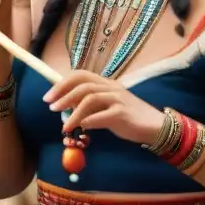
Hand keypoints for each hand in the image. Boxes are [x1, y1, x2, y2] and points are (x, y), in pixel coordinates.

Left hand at [43, 70, 164, 144]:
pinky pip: (101, 116)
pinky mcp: (123, 114)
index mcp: (106, 83)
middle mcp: (111, 87)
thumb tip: (66, 107)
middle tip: (50, 106)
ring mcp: (118, 99)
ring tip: (64, 124)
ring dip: (73, 112)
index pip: (81, 75)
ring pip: (90, 99)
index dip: (62, 84)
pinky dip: (88, 121)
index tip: (49, 96)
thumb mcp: (106, 107)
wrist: (156, 127)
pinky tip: (81, 128)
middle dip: (63, 95)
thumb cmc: (128, 117)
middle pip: (82, 85)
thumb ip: (89, 105)